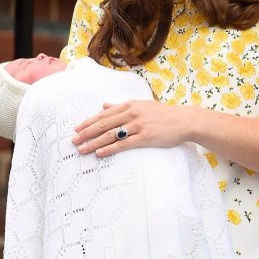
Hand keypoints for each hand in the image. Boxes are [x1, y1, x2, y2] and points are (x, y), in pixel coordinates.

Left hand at [72, 99, 194, 155]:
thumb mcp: (142, 105)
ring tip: (82, 149)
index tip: (76, 129)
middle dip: (86, 133)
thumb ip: (122, 105)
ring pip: (110, 135)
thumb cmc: (163, 114)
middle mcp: (131, 113)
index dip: (88, 122)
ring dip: (94, 143)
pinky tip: (100, 153)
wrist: (184, 120)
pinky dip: (110, 149)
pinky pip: (123, 144)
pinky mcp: (145, 137)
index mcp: (129, 105)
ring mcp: (138, 125)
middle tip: (74, 141)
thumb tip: (104, 105)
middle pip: (103, 124)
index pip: (103, 114)